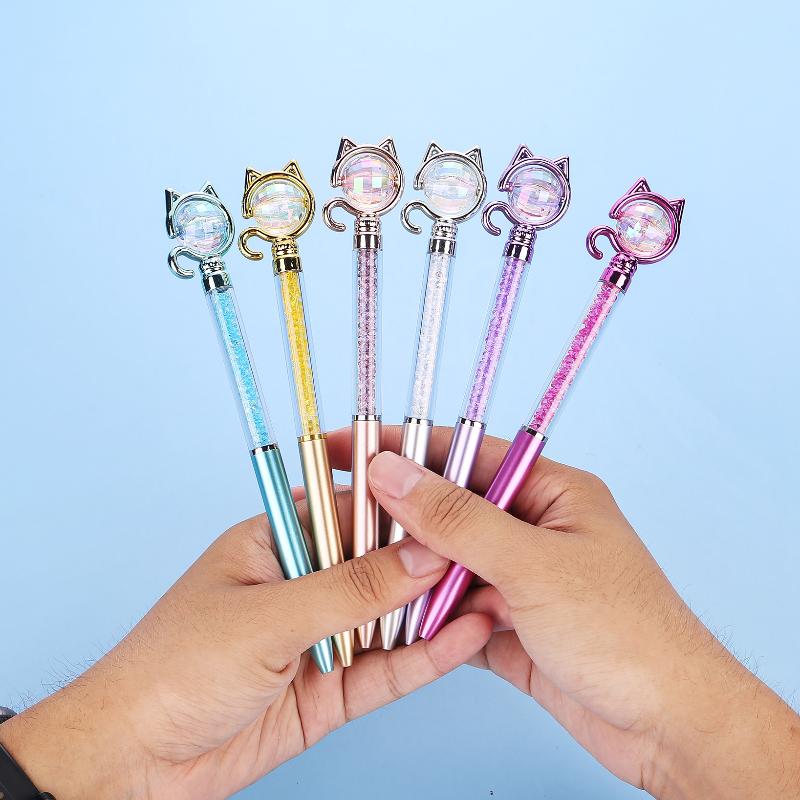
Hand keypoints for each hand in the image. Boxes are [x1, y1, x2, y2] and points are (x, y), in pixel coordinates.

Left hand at [0, 489, 491, 798]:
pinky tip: (467, 635)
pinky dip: (428, 654)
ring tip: (496, 590)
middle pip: (380, 563)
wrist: (136, 764)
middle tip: (490, 550)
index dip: (404, 508)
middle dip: (431, 559)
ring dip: (438, 607)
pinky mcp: (333, 689)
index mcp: (278, 541)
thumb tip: (422, 554)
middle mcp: (304, 583)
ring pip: (392, 616)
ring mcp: (322, 638)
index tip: (455, 505)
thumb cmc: (174, 669)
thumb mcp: (269, 617)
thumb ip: (351, 589)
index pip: (353, 509)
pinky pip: (389, 668)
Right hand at [326, 426, 799, 799]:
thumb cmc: (625, 634)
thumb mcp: (532, 564)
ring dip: (408, 573)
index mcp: (550, 492)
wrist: (668, 729)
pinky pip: (451, 612)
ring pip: (444, 564)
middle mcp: (531, 530)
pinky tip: (390, 622)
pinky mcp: (507, 627)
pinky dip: (424, 618)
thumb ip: (456, 518)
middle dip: (396, 517)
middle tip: (334, 518)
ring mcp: (518, 580)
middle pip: (447, 510)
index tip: (348, 447)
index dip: (403, 448)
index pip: (464, 454)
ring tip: (352, 573)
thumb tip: (391, 472)